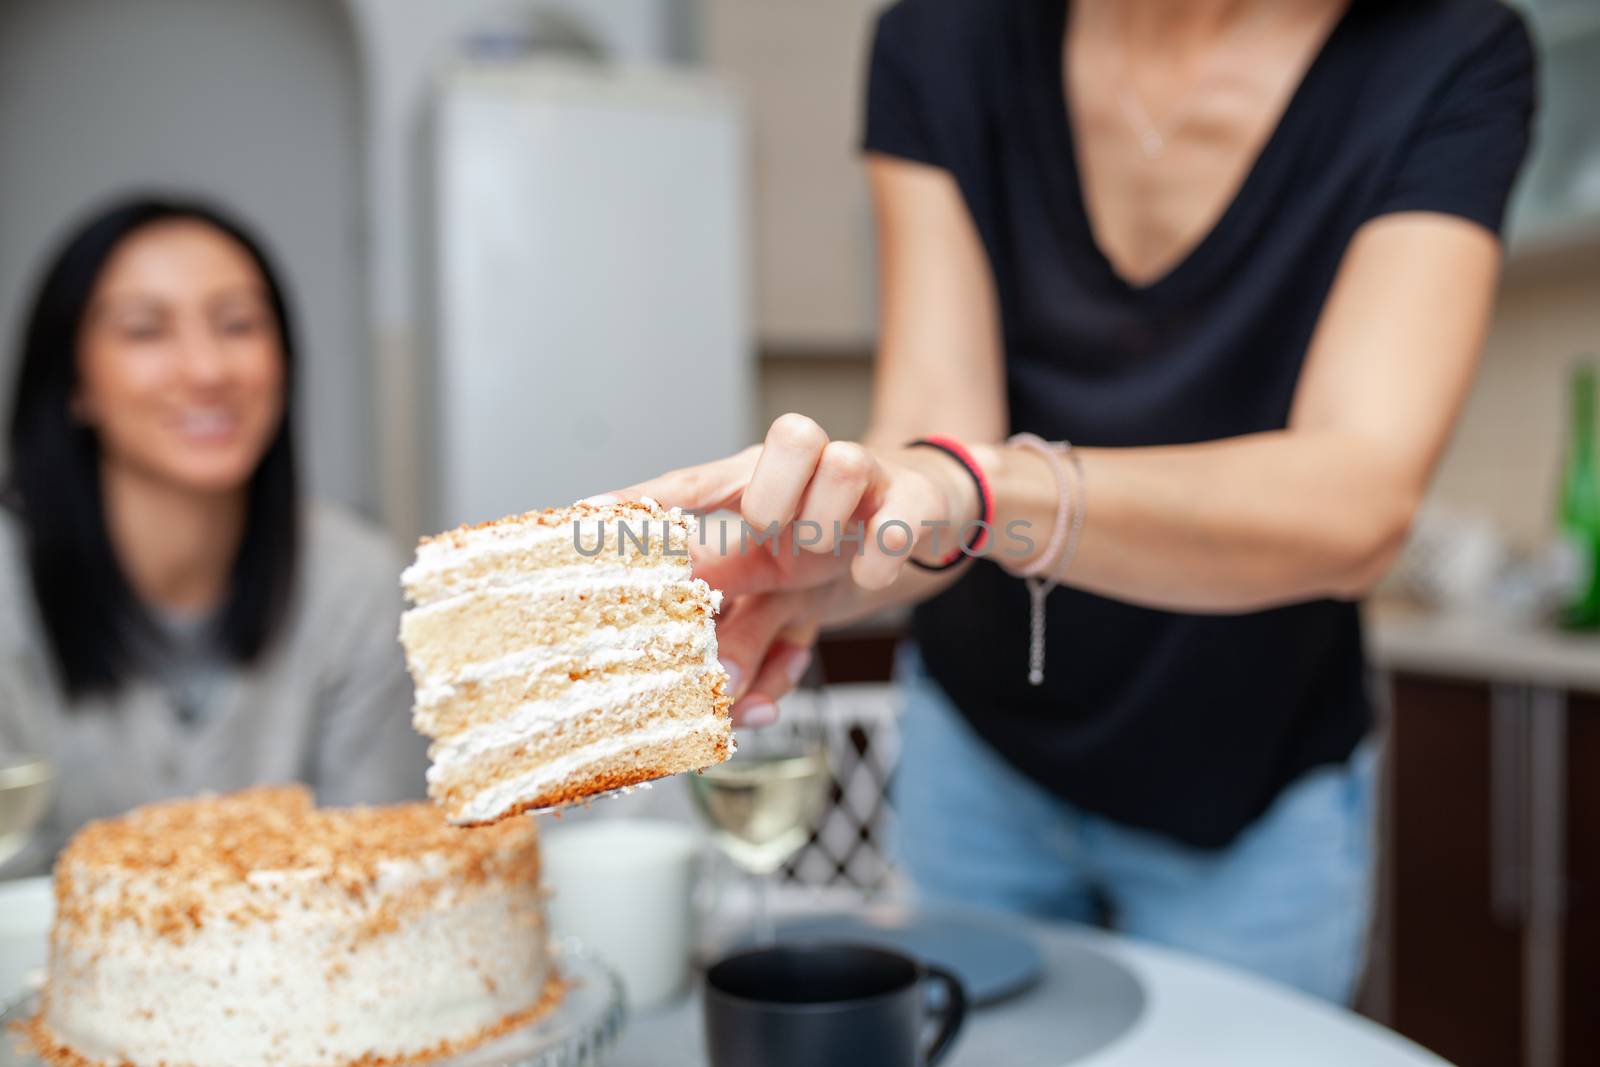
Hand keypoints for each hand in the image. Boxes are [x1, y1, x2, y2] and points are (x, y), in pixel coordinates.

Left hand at [616, 414, 980, 723]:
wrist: (927, 522)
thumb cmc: (831, 549)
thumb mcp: (779, 590)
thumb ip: (744, 631)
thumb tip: (713, 693)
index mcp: (757, 489)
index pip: (695, 484)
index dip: (646, 500)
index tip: (585, 518)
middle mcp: (807, 473)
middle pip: (790, 435)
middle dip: (774, 495)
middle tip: (771, 536)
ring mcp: (865, 482)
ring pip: (843, 460)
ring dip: (828, 520)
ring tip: (827, 557)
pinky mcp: (915, 502)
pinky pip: (899, 516)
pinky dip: (880, 553)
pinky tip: (867, 575)